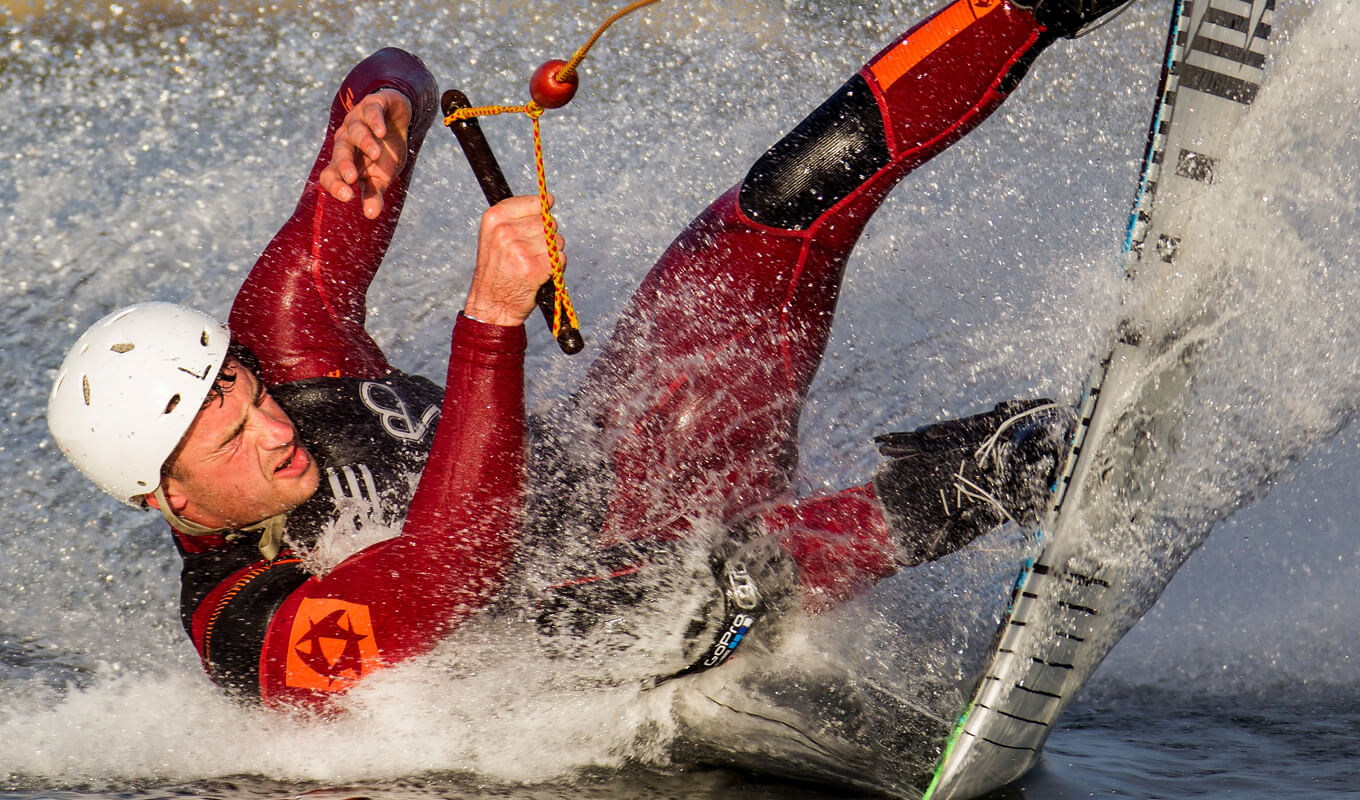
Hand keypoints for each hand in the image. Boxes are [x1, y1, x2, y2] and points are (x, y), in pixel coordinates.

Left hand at [318, 88, 411, 219]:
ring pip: (354, 131)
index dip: (335, 185)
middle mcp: (346, 140)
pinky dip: (374, 121)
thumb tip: (371, 215)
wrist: (398, 119)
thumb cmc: (385, 152)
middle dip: (344, 164)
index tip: (348, 197)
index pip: (330, 174)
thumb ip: (374, 194)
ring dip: (363, 142)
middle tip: (352, 178)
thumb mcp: (382, 177)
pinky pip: (370, 111)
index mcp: (344, 160)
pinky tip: (381, 132)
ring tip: (375, 154)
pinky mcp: (373, 105)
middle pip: (340, 151)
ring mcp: (358, 121)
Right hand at [465, 195, 562, 326]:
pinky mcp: (534, 268)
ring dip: (551, 254)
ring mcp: (520, 249)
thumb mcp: (496, 235)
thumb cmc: (498, 269)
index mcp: (494, 218)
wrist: (492, 304)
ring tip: (533, 265)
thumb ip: (519, 215)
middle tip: (528, 254)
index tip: (532, 230)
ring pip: (556, 240)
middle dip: (546, 238)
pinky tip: (540, 274)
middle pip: (548, 223)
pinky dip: (556, 267)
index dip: (540, 216)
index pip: (535, 203)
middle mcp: (505, 231)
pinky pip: (559, 258)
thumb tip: (549, 199)